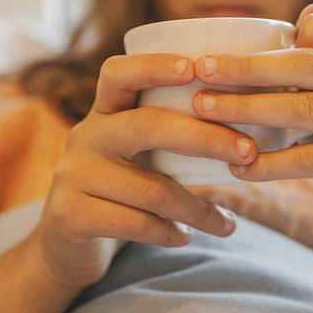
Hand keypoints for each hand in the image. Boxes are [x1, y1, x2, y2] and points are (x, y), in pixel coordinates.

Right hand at [28, 53, 249, 293]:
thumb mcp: (133, 156)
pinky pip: (135, 223)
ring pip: (151, 188)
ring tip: (227, 223)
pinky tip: (185, 237)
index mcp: (102, 113)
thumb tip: (249, 131)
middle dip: (206, 137)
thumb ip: (167, 137)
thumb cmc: (118, 193)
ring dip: (198, 208)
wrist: (63, 247)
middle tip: (248, 151)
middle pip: (147, 125)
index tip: (196, 67)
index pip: (119, 73)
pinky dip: (170, 232)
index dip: (155, 65)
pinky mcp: (71, 215)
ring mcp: (73, 175)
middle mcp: (84, 136)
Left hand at [191, 4, 312, 243]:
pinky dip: (268, 163)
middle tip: (200, 73)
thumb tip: (308, 10)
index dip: (265, 45)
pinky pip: (310, 158)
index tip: (217, 57)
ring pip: (304, 110)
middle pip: (307, 67)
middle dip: (246, 69)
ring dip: (246, 110)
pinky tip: (236, 166)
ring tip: (205, 112)